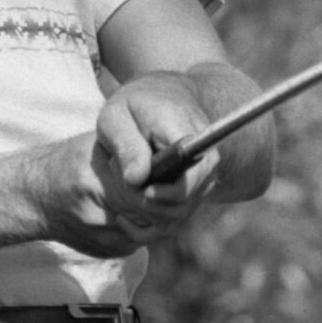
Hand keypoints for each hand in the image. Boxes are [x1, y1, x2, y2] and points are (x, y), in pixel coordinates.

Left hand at [94, 73, 219, 242]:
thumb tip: (138, 179)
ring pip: (175, 216)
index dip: (163, 193)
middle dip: (141, 199)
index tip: (141, 189)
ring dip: (141, 207)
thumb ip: (126, 144)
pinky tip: (126, 203)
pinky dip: (145, 219)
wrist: (165, 100)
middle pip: (179, 203)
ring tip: (124, 175)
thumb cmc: (135, 107)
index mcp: (187, 134)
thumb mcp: (117, 115)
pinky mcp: (196, 195)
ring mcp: (203, 180)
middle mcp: (205, 160)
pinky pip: (172, 222)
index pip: (189, 177)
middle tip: (115, 169)